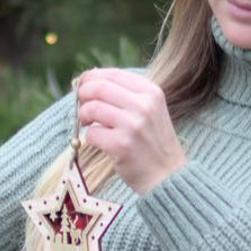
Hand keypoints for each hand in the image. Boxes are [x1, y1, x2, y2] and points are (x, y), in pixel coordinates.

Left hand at [73, 68, 185, 193]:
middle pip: (98, 88)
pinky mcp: (121, 145)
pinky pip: (91, 133)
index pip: (113, 74)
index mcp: (151, 92)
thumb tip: (88, 81)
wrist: (168, 176)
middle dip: (83, 95)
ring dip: (83, 116)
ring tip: (88, 124)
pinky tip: (100, 142)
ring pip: (91, 109)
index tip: (83, 87)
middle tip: (82, 107)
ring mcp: (133, 126)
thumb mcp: (150, 110)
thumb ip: (126, 94)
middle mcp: (144, 106)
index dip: (92, 78)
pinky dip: (90, 138)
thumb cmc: (153, 142)